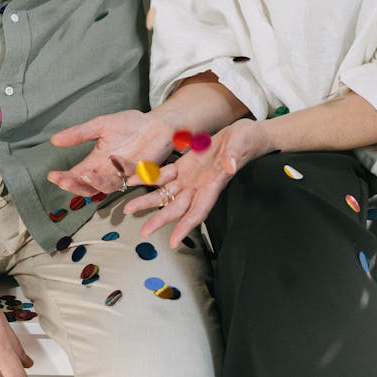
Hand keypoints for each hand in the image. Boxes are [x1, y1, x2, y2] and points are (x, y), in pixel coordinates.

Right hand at [48, 109, 174, 195]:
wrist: (156, 123)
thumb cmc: (130, 125)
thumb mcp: (100, 125)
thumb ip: (79, 134)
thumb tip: (54, 140)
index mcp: (97, 162)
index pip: (77, 175)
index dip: (65, 178)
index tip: (52, 176)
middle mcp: (109, 172)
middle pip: (89, 187)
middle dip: (76, 185)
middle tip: (64, 180)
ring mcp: (126, 173)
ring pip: (109, 186)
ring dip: (97, 182)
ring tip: (86, 175)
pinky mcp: (143, 170)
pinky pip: (132, 173)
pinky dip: (123, 167)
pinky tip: (113, 159)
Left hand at [123, 118, 271, 247]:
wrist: (243, 135)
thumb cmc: (246, 141)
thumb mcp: (240, 144)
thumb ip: (233, 156)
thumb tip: (229, 166)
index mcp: (213, 185)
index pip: (198, 211)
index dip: (185, 226)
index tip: (173, 240)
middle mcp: (199, 186)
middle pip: (177, 207)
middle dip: (160, 219)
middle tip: (144, 231)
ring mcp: (191, 178)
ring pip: (166, 193)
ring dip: (148, 200)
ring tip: (130, 207)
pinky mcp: (185, 166)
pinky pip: (164, 174)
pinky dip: (149, 177)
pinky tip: (135, 179)